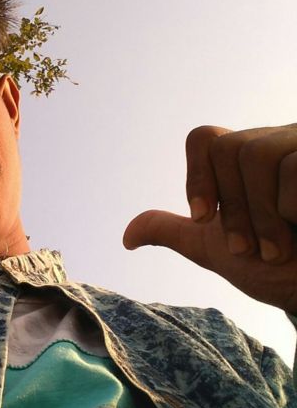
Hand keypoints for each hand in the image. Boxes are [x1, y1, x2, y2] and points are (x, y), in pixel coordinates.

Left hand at [123, 124, 296, 312]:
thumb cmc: (282, 268)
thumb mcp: (220, 251)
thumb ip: (177, 233)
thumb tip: (126, 236)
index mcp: (248, 160)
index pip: (204, 139)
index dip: (197, 178)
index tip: (203, 218)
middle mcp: (280, 144)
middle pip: (231, 148)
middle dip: (235, 209)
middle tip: (250, 248)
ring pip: (260, 154)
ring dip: (264, 216)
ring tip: (281, 248)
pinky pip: (296, 168)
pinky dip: (294, 211)